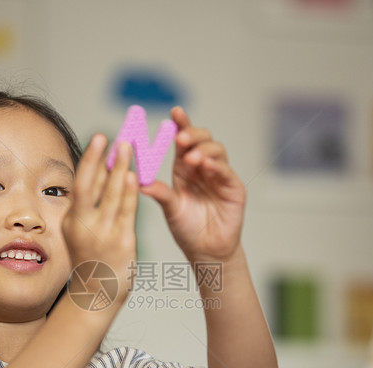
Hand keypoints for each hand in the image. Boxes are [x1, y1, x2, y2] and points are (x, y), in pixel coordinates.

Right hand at [62, 135, 138, 297]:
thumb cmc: (93, 259)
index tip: (100, 139)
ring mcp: (102, 234)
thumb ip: (91, 204)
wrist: (98, 294)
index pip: (82, 184)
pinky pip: (126, 212)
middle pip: (87, 185)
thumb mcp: (82, 231)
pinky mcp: (121, 242)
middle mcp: (83, 225)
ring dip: (119, 168)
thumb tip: (99, 171)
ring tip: (127, 147)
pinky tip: (134, 175)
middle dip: (97, 159)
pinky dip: (129, 192)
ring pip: (110, 195)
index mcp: (72, 220)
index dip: (91, 159)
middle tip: (109, 136)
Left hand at [141, 107, 245, 262]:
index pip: (184, 141)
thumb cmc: (187, 230)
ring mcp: (220, 177)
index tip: (175, 112)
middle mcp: (202, 168)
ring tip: (191, 159)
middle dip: (193, 134)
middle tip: (180, 138)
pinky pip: (226, 171)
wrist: (206, 252)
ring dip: (204, 150)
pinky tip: (205, 166)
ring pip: (217, 151)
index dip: (181, 124)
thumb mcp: (170, 209)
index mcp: (184, 169)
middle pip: (203, 139)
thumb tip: (139, 181)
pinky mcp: (233, 188)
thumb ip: (159, 193)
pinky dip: (216, 166)